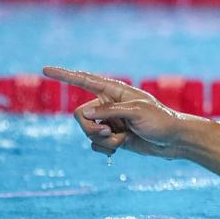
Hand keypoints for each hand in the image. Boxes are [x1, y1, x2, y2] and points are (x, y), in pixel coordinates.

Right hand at [43, 66, 186, 157]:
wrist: (174, 141)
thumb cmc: (161, 121)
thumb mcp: (137, 112)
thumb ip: (110, 112)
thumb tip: (86, 115)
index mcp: (115, 91)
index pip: (85, 81)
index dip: (65, 76)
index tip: (45, 70)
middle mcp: (109, 105)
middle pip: (81, 116)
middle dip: (92, 128)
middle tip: (111, 133)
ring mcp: (110, 122)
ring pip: (87, 132)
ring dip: (104, 140)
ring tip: (123, 140)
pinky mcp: (113, 137)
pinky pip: (95, 144)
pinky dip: (105, 148)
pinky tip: (120, 148)